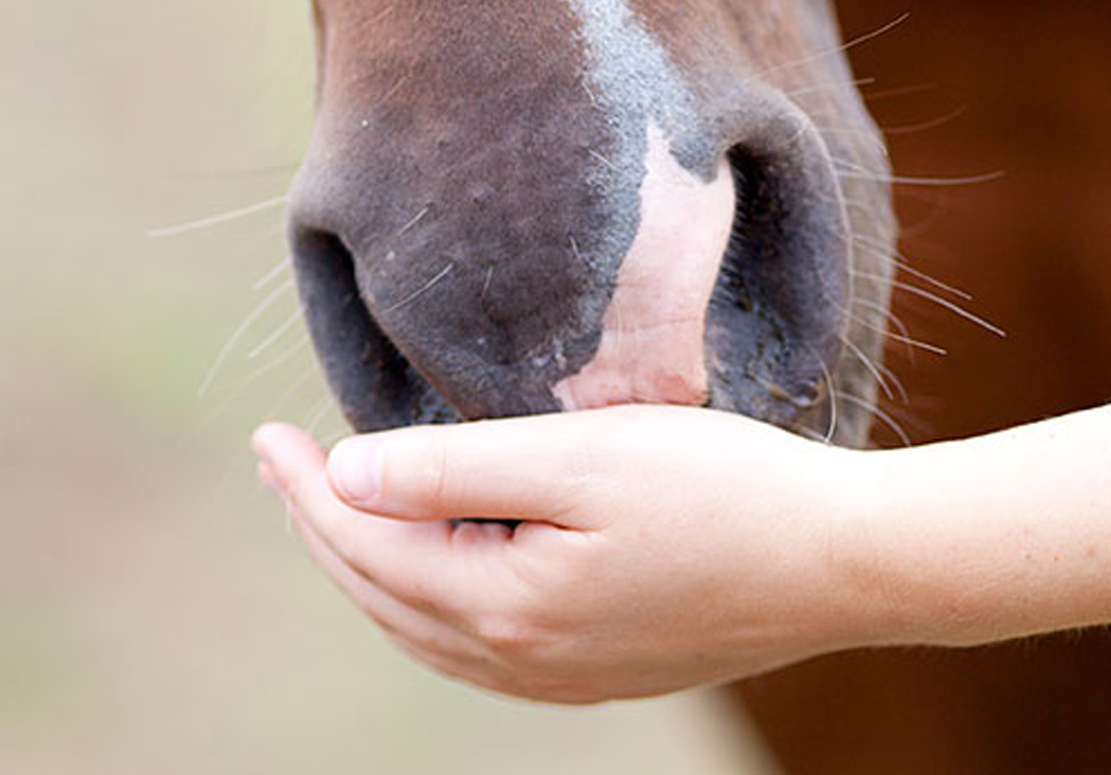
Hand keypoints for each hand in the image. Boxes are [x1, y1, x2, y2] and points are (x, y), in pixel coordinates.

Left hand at [251, 407, 879, 703]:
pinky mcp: (600, 672)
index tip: (267, 432)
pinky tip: (432, 566)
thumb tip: (346, 476)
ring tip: (338, 509)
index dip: (305, 490)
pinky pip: (476, 646)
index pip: (365, 546)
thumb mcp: (583, 457)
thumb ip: (455, 468)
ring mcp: (563, 677)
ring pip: (423, 628)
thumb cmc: (722, 491)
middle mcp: (523, 659)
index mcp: (506, 605)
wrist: (842, 564)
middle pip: (382, 594)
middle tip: (284, 464)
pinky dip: (427, 600)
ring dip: (369, 568)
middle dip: (322, 526)